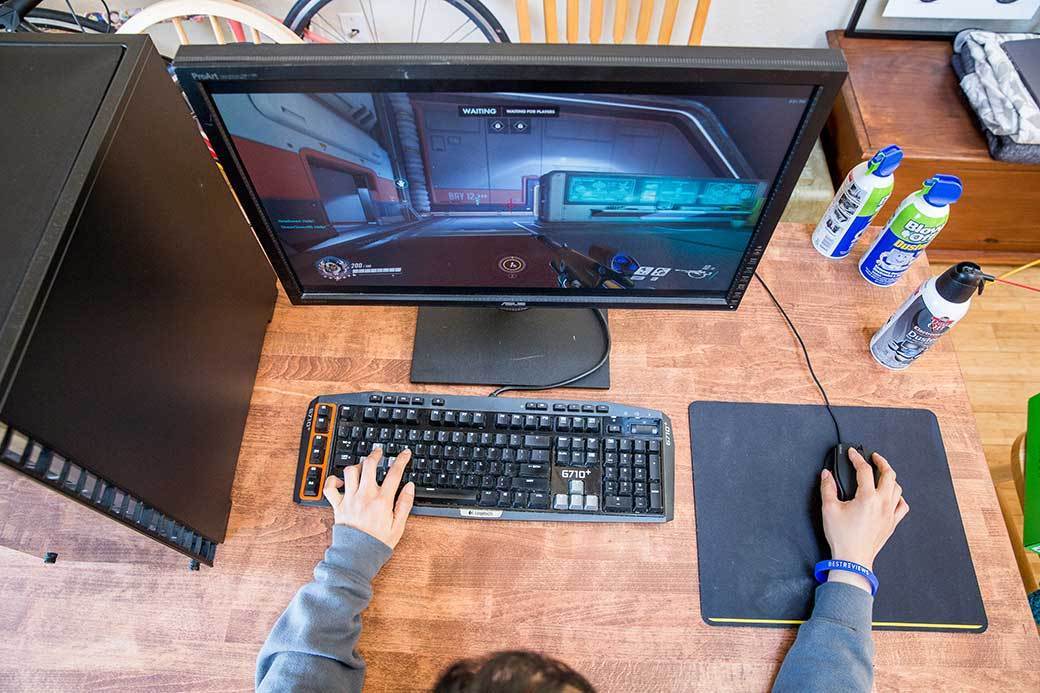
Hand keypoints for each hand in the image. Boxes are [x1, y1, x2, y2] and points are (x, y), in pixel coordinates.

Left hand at [323, 447, 414, 548]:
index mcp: (382, 501)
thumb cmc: (377, 543)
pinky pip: (330, 487)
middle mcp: (365, 496)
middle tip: (379, 452)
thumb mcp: (398, 526)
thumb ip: (404, 504)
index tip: (404, 453)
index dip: (401, 460)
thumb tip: (409, 486)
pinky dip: (333, 480)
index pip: (394, 473)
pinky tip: (340, 481)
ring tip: (362, 466)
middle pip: (369, 465)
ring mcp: (350, 499)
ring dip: (357, 465)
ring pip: (350, 471)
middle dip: (375, 454)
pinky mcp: (338, 505)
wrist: (356, 556)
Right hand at [820, 449, 908, 592]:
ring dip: (890, 478)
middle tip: (874, 457)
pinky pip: (902, 506)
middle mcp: (882, 503)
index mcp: (867, 498)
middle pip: (889, 475)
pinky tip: (892, 496)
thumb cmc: (842, 537)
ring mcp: (889, 513)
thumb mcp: (829, 509)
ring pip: (898, 489)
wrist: (853, 559)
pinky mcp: (892, 523)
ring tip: (882, 474)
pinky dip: (898, 497)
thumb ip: (828, 488)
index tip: (852, 453)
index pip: (864, 470)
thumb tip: (826, 475)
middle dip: (882, 462)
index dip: (857, 458)